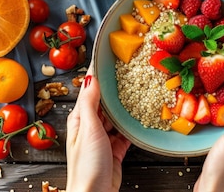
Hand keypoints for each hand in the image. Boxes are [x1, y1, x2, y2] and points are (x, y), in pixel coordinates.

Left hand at [66, 67, 131, 191]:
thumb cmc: (87, 165)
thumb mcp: (88, 129)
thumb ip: (90, 103)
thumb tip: (91, 77)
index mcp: (79, 119)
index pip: (90, 91)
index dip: (99, 75)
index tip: (110, 58)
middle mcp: (91, 127)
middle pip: (105, 103)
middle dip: (117, 89)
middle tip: (132, 72)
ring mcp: (104, 139)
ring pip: (117, 117)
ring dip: (127, 107)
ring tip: (141, 91)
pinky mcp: (116, 150)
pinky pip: (126, 133)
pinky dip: (134, 125)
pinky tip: (143, 117)